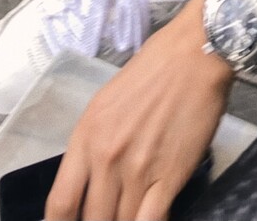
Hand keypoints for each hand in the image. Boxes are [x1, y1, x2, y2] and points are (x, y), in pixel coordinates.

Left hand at [44, 0, 234, 220]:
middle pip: (92, 220)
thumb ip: (95, 143)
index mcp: (86, 136)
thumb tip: (93, 181)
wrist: (197, 52)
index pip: (60, 204)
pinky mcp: (171, 176)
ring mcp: (138, 170)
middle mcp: (106, 158)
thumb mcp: (107, 103)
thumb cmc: (155, 69)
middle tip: (113, 214)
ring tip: (136, 211)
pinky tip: (154, 214)